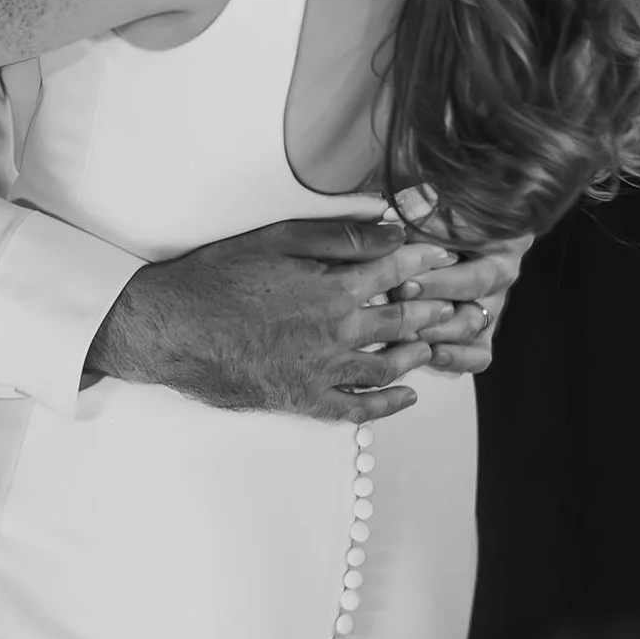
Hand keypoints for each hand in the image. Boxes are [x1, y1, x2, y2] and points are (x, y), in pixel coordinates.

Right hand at [88, 219, 512, 423]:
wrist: (169, 329)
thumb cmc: (216, 278)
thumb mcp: (276, 240)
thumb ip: (339, 236)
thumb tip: (392, 229)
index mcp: (333, 288)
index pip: (398, 272)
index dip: (429, 260)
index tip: (452, 255)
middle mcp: (336, 332)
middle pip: (405, 321)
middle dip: (441, 309)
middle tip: (470, 304)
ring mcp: (321, 371)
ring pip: (390, 365)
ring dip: (422, 353)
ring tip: (441, 342)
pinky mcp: (302, 399)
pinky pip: (358, 409)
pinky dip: (388, 404)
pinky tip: (407, 396)